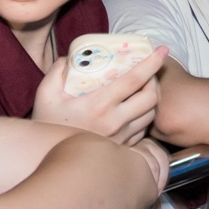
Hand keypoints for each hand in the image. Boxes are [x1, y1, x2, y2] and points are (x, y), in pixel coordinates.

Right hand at [31, 46, 163, 144]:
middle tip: (148, 71)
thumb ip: (58, 70)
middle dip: (155, 80)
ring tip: (143, 88)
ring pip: (151, 114)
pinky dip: (144, 115)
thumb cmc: (48, 124)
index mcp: (99, 104)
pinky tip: (134, 108)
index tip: (162, 50)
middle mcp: (115, 122)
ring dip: (151, 98)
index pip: (134, 80)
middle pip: (151, 98)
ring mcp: (121, 137)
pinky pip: (143, 129)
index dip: (151, 63)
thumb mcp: (46, 93)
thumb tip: (73, 57)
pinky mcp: (123, 147)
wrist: (50, 158)